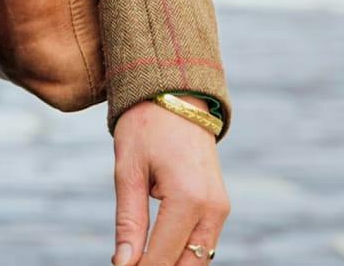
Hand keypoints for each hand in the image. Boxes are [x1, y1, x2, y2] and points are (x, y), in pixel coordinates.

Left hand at [111, 100, 229, 265]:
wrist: (176, 95)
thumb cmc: (145, 126)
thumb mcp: (128, 170)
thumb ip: (128, 221)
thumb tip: (123, 264)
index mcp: (188, 199)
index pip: (162, 256)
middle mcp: (212, 209)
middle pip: (187, 265)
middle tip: (128, 265)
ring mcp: (220, 209)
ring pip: (198, 259)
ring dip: (171, 263)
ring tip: (139, 259)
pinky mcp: (219, 207)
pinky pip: (202, 243)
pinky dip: (181, 252)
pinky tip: (154, 250)